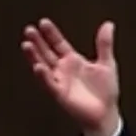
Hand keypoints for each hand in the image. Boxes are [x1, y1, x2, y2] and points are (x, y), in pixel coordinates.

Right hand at [21, 18, 120, 135]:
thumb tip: (108, 24)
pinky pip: (50, 84)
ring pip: (43, 66)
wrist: (106, 112)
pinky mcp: (60, 94)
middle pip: (47, 53)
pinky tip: (38, 67)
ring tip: (27, 45)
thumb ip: (104, 44)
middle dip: (38, 42)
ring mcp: (60, 81)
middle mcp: (63, 69)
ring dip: (35, 56)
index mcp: (73, 61)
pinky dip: (44, 76)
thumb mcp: (107, 63)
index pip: (59, 44)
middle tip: (29, 30)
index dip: (51, 34)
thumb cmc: (105, 91)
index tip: (44, 22)